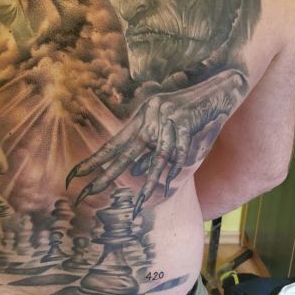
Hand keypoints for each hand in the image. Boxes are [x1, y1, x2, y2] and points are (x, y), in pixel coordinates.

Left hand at [67, 70, 246, 217]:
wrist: (220, 87)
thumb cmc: (193, 110)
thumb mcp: (167, 127)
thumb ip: (150, 147)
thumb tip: (137, 172)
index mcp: (142, 119)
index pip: (115, 144)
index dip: (94, 161)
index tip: (74, 176)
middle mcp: (149, 118)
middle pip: (126, 153)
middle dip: (106, 176)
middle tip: (84, 194)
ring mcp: (166, 118)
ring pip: (156, 158)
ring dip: (149, 184)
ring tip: (138, 207)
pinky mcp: (185, 119)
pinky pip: (180, 151)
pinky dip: (176, 169)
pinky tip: (169, 185)